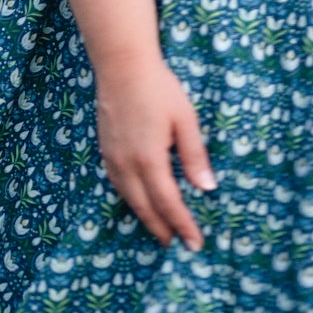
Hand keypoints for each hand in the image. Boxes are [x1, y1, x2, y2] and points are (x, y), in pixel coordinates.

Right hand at [94, 54, 217, 250]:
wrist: (122, 67)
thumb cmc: (160, 89)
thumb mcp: (185, 120)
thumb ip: (194, 156)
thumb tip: (207, 188)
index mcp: (150, 159)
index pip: (169, 203)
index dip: (182, 225)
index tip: (195, 243)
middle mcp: (127, 165)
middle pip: (146, 208)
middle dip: (163, 229)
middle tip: (177, 245)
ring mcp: (113, 159)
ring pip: (129, 199)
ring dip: (145, 218)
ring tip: (161, 230)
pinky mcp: (105, 151)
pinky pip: (118, 185)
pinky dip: (131, 200)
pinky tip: (140, 202)